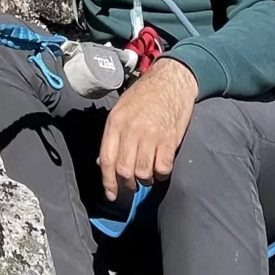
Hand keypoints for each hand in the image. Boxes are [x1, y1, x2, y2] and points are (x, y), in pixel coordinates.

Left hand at [97, 58, 197, 201]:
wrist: (172, 79)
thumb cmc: (145, 94)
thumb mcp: (121, 109)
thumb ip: (113, 136)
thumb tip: (103, 163)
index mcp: (115, 123)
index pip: (107, 159)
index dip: (107, 182)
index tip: (111, 195)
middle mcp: (131, 130)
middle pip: (124, 170)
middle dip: (127, 184)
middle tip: (132, 185)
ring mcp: (150, 135)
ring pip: (143, 172)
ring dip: (145, 181)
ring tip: (148, 177)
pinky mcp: (169, 139)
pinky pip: (163, 168)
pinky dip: (161, 175)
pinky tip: (161, 170)